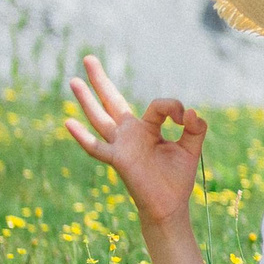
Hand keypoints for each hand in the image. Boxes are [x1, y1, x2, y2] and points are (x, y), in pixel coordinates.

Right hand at [65, 55, 203, 228]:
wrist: (170, 205)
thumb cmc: (176, 177)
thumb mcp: (191, 148)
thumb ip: (195, 128)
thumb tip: (192, 112)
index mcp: (148, 128)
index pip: (158, 106)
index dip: (174, 108)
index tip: (186, 118)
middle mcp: (130, 133)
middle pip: (112, 101)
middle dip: (101, 80)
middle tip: (89, 58)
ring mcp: (121, 145)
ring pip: (100, 118)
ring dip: (86, 100)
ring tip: (73, 80)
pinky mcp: (118, 160)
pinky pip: (97, 147)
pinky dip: (82, 137)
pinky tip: (68, 122)